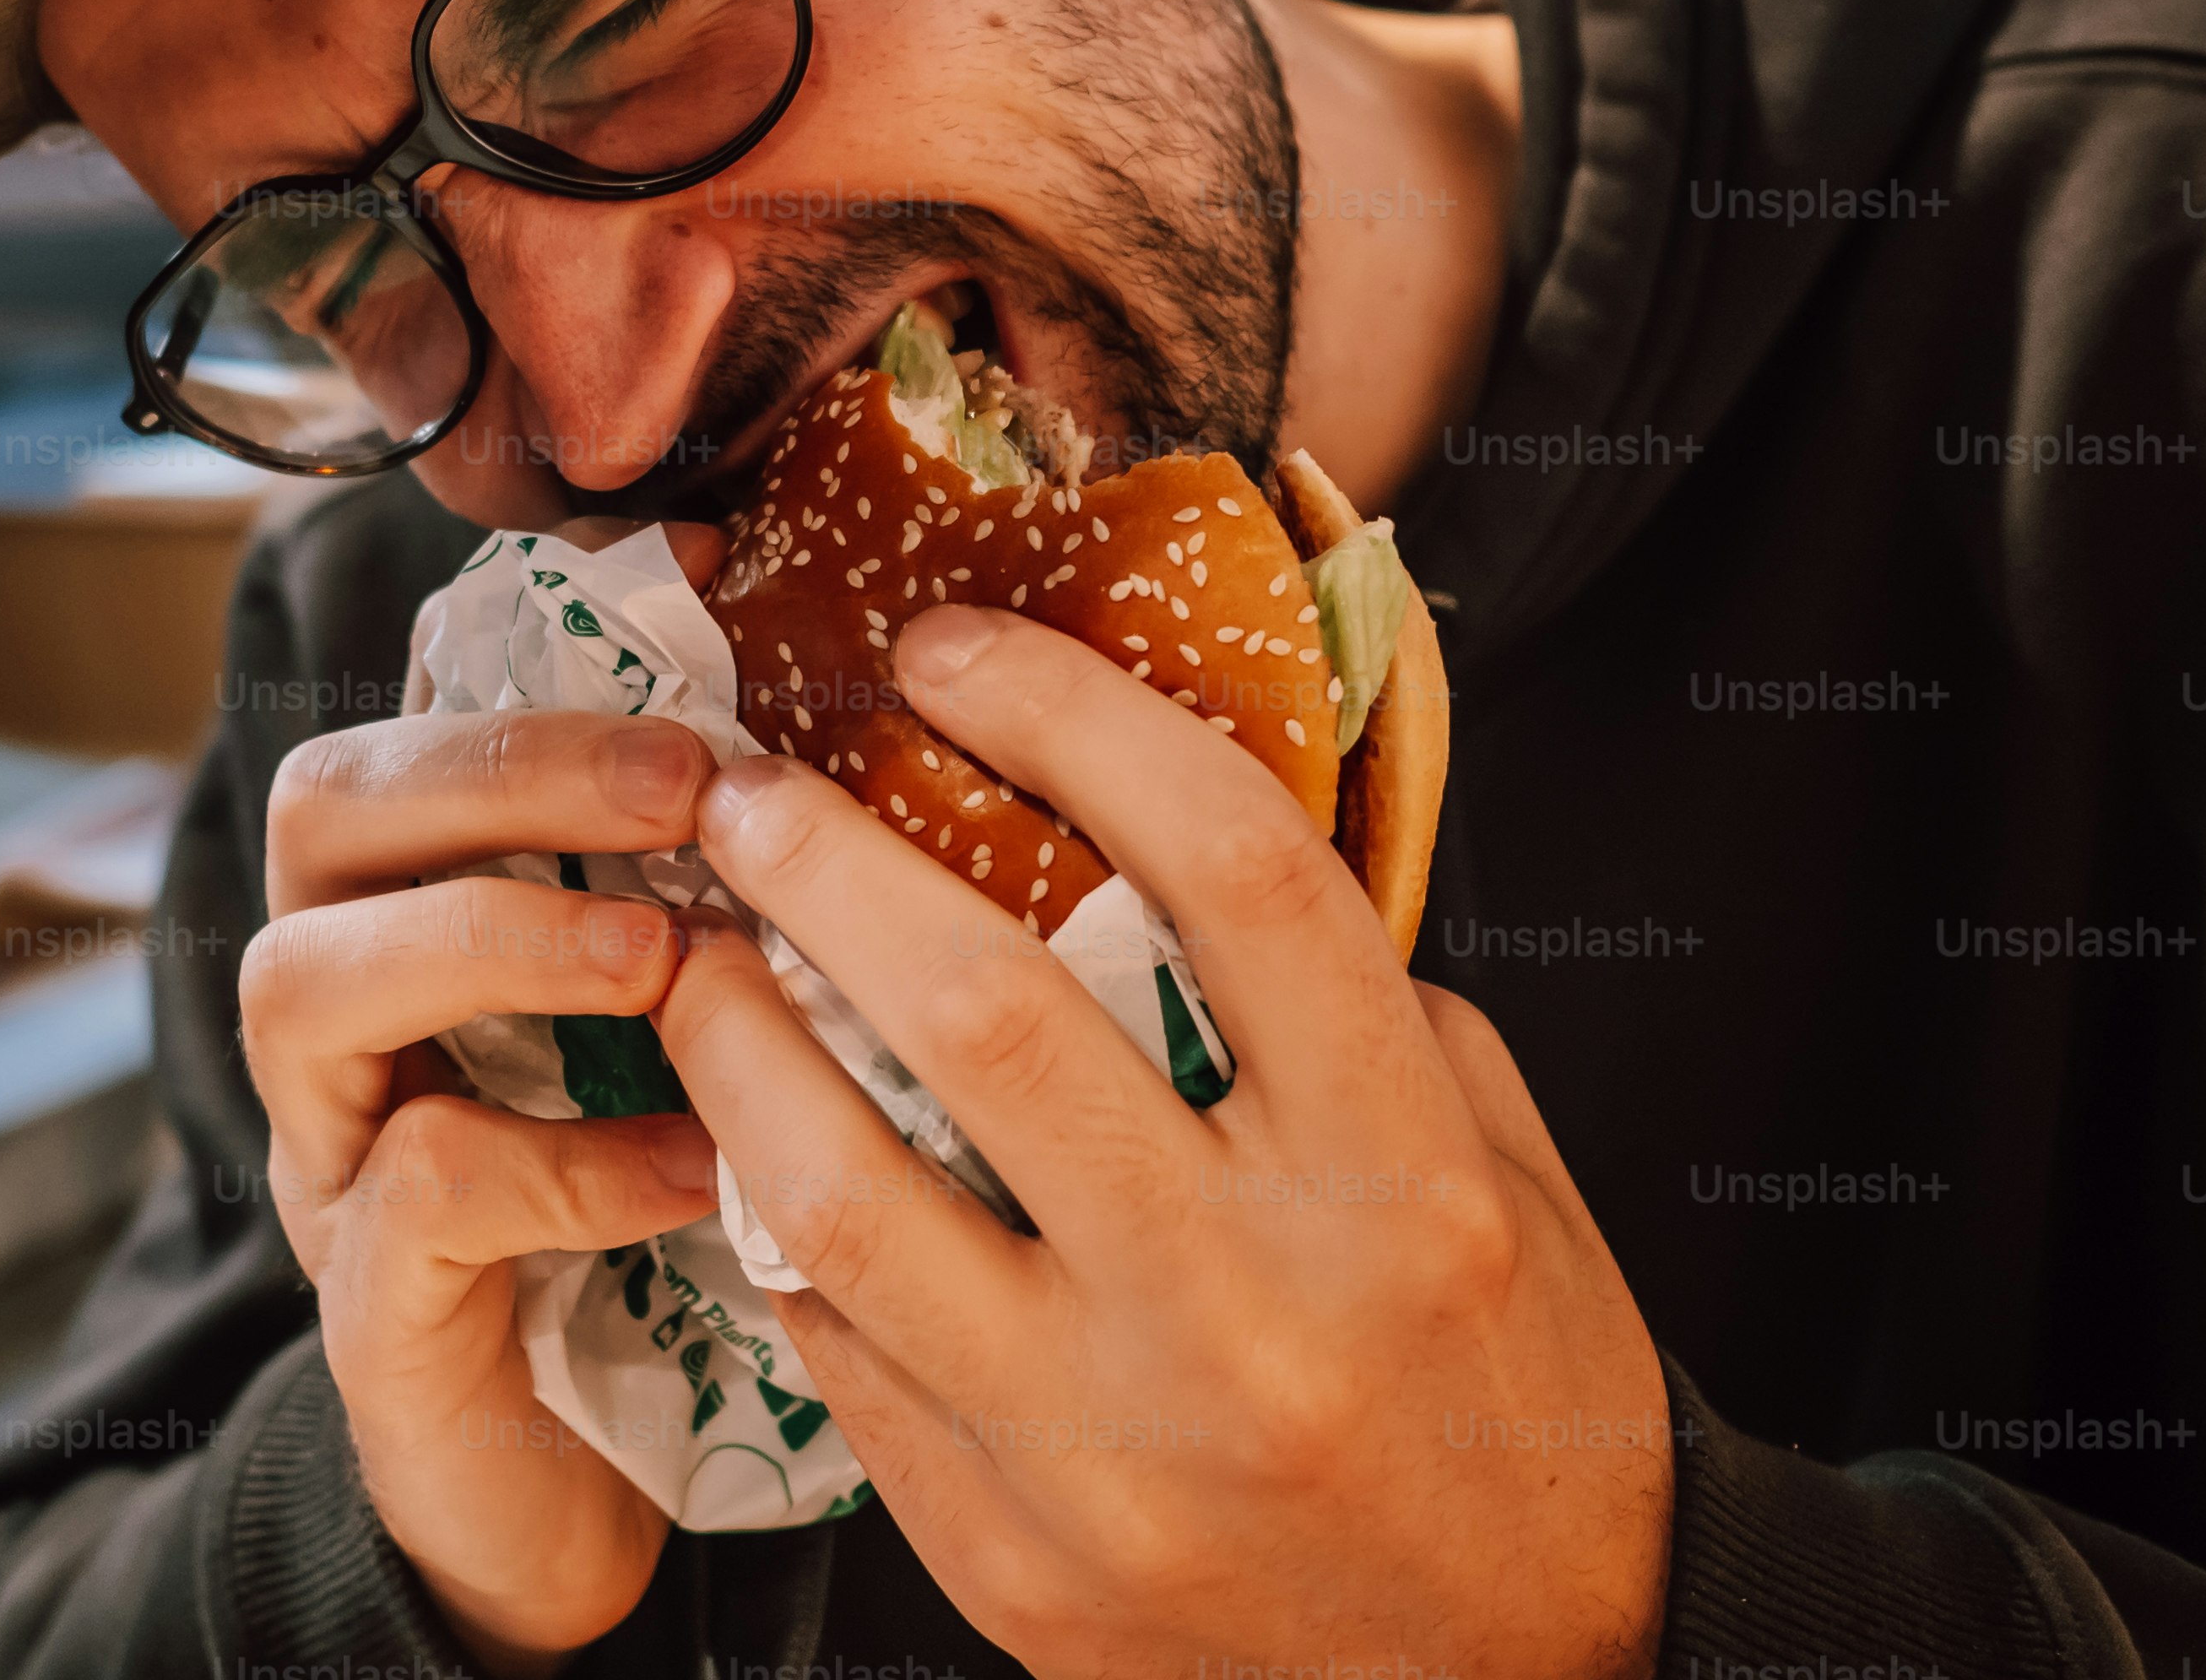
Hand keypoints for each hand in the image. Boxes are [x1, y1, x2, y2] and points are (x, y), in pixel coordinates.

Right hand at [242, 524, 734, 1678]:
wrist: (571, 1498)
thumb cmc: (642, 1215)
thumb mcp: (679, 1029)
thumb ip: (712, 894)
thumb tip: (847, 737)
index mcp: (411, 912)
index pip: (414, 714)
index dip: (531, 647)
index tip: (698, 585)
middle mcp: (337, 1015)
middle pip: (321, 808)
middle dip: (500, 768)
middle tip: (682, 782)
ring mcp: (327, 1159)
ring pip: (308, 980)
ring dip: (491, 937)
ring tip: (661, 957)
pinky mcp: (365, 1311)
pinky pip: (413, 1193)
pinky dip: (563, 1164)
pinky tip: (696, 1166)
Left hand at [654, 601, 1671, 1679]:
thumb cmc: (1518, 1396)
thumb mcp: (1497, 1170)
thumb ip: (1353, 1009)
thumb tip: (1169, 842)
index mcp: (1399, 1174)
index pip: (1229, 874)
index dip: (1071, 720)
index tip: (949, 648)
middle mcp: (1256, 1305)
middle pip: (990, 1017)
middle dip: (827, 868)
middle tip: (739, 783)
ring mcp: (1118, 1446)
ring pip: (850, 1198)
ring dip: (735, 1045)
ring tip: (687, 951)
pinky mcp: (1016, 1558)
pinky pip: (844, 1354)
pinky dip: (777, 1228)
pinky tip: (741, 1143)